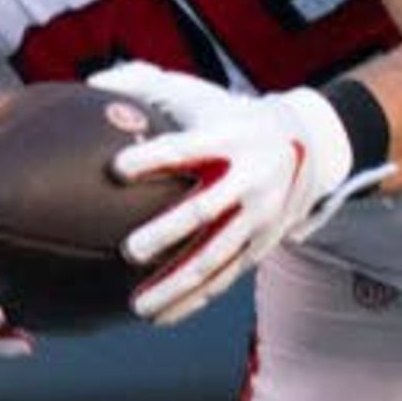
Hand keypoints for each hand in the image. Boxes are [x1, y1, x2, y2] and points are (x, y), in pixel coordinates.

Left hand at [89, 64, 378, 325]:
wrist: (310, 144)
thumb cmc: (232, 117)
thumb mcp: (202, 95)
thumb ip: (146, 84)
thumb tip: (91, 83)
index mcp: (231, 137)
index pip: (189, 148)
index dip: (154, 158)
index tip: (116, 170)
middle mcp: (250, 178)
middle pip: (207, 210)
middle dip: (169, 232)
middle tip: (129, 250)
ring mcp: (259, 216)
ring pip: (216, 257)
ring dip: (177, 283)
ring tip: (136, 305)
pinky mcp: (261, 244)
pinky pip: (224, 278)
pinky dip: (192, 300)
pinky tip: (159, 316)